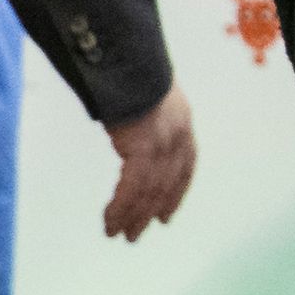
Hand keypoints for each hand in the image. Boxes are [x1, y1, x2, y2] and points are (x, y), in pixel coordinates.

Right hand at [99, 86, 198, 239]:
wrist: (128, 59)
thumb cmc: (131, 73)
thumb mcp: (148, 97)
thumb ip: (147, 121)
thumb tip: (133, 135)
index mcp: (183, 124)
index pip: (185, 168)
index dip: (175, 195)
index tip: (165, 216)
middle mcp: (178, 136)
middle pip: (166, 185)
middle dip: (149, 212)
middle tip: (135, 234)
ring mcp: (164, 143)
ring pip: (148, 192)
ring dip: (131, 216)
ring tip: (117, 234)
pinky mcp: (145, 149)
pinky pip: (132, 188)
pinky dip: (120, 207)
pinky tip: (109, 221)